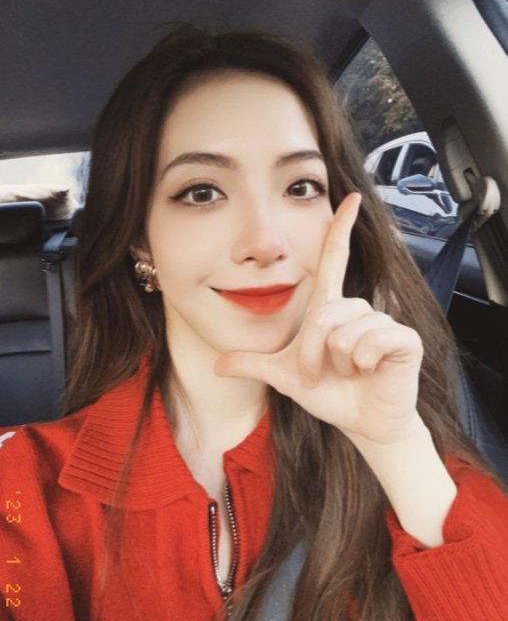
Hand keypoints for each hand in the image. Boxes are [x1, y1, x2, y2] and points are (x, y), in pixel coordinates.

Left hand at [214, 192, 424, 446]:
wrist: (360, 423)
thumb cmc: (328, 394)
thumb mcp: (283, 377)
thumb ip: (253, 365)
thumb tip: (217, 365)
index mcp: (330, 309)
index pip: (334, 260)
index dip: (341, 229)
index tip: (351, 198)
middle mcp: (357, 308)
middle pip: (323, 315)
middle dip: (312, 353)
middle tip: (319, 373)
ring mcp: (382, 322)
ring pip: (346, 331)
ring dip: (339, 362)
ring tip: (350, 372)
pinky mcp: (403, 339)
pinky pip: (374, 340)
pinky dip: (364, 362)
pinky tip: (370, 371)